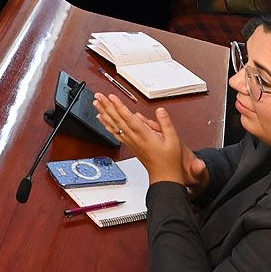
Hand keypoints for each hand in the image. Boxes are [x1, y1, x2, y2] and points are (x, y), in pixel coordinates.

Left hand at [92, 93, 207, 191]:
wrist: (163, 175)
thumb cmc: (169, 160)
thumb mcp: (174, 140)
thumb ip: (166, 124)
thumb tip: (160, 110)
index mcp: (144, 135)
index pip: (128, 118)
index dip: (119, 107)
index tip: (111, 97)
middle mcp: (134, 138)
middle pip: (117, 119)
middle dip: (107, 106)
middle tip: (98, 96)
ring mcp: (129, 141)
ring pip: (113, 125)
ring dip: (104, 113)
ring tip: (96, 103)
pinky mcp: (128, 144)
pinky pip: (114, 132)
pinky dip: (106, 124)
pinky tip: (101, 119)